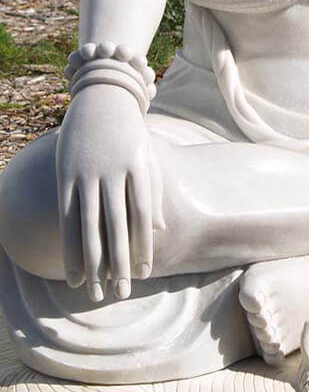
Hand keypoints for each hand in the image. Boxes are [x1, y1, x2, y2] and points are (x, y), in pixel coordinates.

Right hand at [56, 84, 160, 300]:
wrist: (102, 98)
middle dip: (120, 262)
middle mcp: (112, 171)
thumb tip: (159, 229)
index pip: (141, 214)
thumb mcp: (147, 157)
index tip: (144, 273)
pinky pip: (67, 218)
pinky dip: (70, 249)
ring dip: (94, 263)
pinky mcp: (66, 175)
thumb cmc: (130, 134)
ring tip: (97, 293)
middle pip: (117, 226)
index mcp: (138, 166)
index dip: (142, 246)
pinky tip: (75, 273)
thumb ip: (152, 191)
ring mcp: (87, 173)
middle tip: (122, 293)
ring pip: (90, 226)